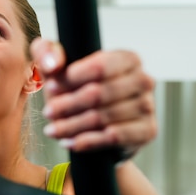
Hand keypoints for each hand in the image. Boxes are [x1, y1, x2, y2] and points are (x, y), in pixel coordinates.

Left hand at [30, 38, 156, 157]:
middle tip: (48, 112)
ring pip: (103, 117)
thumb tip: (53, 64)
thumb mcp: (56, 67)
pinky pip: (115, 137)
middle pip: (99, 94)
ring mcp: (149, 106)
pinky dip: (88, 141)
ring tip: (53, 129)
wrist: (92, 125)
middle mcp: (143, 80)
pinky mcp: (147, 131)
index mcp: (127, 58)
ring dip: (72, 125)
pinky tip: (70, 142)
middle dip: (67, 105)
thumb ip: (46, 53)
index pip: (98, 67)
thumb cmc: (74, 89)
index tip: (50, 88)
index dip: (70, 79)